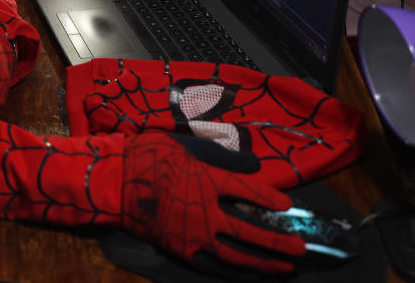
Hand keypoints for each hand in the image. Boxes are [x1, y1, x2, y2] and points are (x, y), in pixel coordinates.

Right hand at [122, 131, 305, 274]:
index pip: (251, 192)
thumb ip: (221, 156)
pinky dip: (234, 273)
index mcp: (209, 181)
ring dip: (264, 262)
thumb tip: (253, 165)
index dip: (271, 199)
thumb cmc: (148, 156)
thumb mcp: (186, 146)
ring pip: (237, 256)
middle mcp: (207, 212)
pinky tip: (248, 275)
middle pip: (252, 231)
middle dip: (280, 240)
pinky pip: (213, 267)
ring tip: (285, 266)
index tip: (287, 206)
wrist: (113, 182)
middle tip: (301, 247)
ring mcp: (194, 236)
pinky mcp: (181, 251)